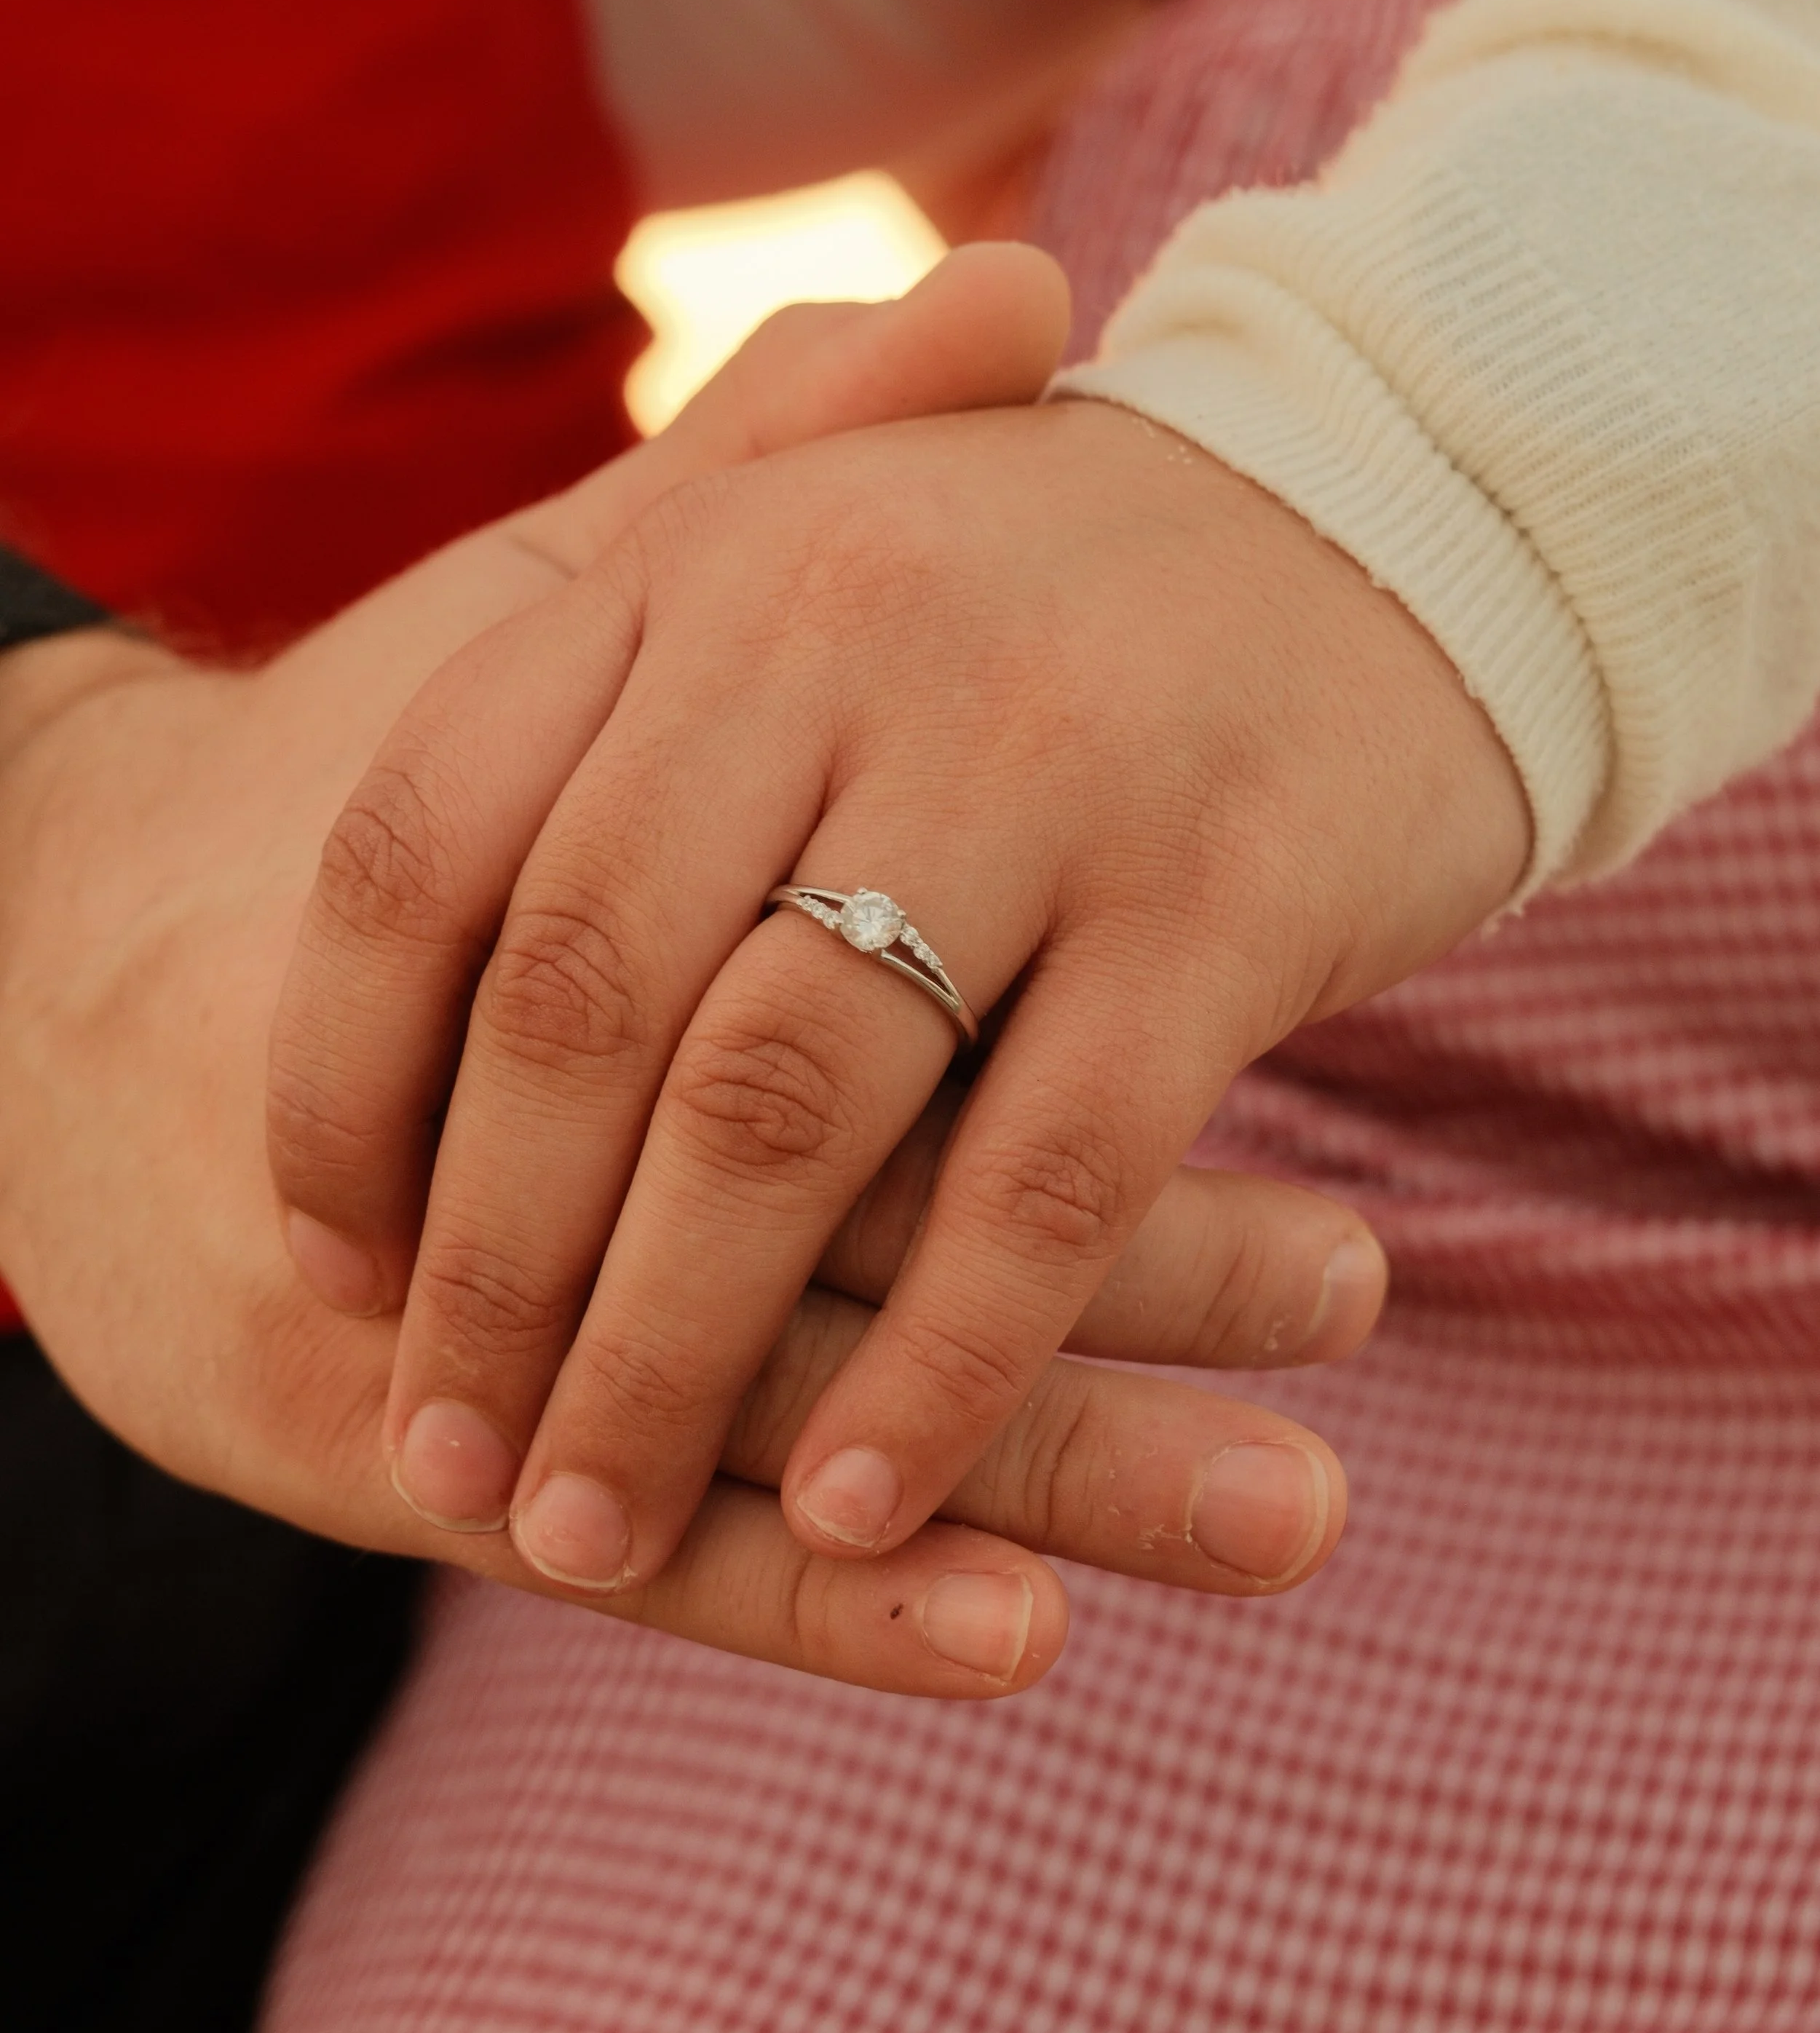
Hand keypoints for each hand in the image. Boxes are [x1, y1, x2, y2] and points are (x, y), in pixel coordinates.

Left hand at [0, 251, 1371, 1693]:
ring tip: (589, 1532)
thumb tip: (413, 991)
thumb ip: (617, 707)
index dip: (343, 1085)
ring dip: (668, 1358)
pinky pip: (1042, 1179)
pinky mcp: (1225, 892)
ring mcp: (1039, 758)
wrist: (1403, 500)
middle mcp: (833, 631)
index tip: (335, 1266)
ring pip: (782, 1112)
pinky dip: (935, 1369)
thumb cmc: (1052, 593)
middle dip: (491, 1272)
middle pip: (581, 1005)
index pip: (421, 846)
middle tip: (451, 1453)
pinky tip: (864, 1508)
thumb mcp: (808, 570)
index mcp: (693, 563)